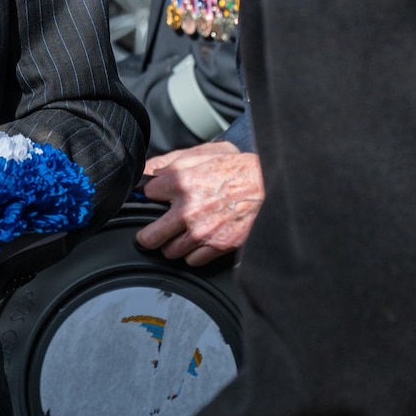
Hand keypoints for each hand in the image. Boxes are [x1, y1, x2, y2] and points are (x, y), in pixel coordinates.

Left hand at [135, 141, 262, 265]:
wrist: (269, 186)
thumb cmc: (238, 168)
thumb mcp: (204, 154)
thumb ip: (174, 162)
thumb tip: (151, 171)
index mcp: (181, 183)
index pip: (147, 194)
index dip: (150, 194)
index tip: (154, 197)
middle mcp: (188, 210)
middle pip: (149, 237)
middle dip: (147, 235)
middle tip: (151, 232)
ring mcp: (202, 232)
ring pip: (170, 252)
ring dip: (172, 245)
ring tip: (180, 236)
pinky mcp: (218, 246)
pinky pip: (192, 261)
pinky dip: (193, 254)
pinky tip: (198, 242)